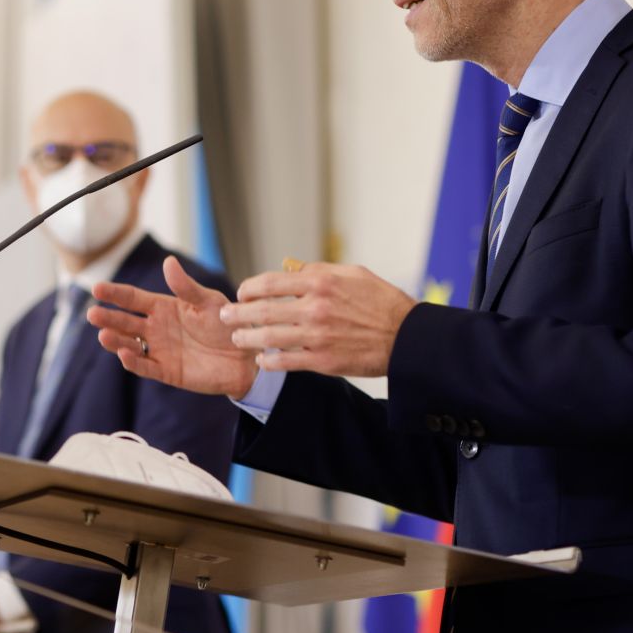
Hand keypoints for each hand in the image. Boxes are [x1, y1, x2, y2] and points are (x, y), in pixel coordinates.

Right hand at [89, 255, 258, 396]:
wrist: (246, 356)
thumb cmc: (227, 324)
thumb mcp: (208, 301)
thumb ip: (186, 287)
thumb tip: (167, 262)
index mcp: (163, 307)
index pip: (133, 298)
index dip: (114, 294)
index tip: (96, 288)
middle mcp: (156, 328)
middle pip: (125, 322)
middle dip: (108, 318)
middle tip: (92, 314)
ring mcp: (159, 350)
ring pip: (129, 345)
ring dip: (115, 340)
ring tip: (103, 335)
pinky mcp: (166, 371)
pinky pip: (145, 367)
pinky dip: (133, 362)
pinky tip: (124, 355)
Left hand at [220, 262, 418, 377]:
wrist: (407, 337)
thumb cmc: (381, 301)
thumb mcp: (353, 274)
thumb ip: (319, 271)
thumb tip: (291, 270)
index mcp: (321, 282)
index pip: (270, 283)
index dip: (249, 289)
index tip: (242, 293)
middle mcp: (315, 308)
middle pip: (263, 310)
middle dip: (238, 314)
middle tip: (226, 317)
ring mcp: (318, 336)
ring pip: (269, 337)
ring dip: (248, 338)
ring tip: (238, 339)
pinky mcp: (324, 361)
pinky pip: (287, 362)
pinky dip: (270, 361)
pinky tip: (262, 359)